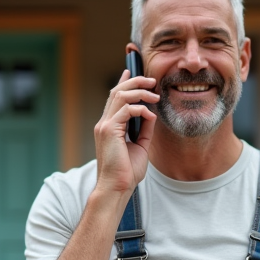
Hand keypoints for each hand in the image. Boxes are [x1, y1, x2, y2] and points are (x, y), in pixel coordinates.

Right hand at [94, 68, 158, 194]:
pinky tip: (150, 115)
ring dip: (140, 92)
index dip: (123, 82)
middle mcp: (104, 123)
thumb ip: (144, 128)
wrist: (117, 188)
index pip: (115, 98)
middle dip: (135, 81)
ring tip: (155, 95)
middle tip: (152, 80)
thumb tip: (152, 113)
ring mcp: (104, 126)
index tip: (131, 71)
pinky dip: (140, 109)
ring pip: (120, 96)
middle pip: (117, 92)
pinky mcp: (108, 131)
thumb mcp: (140, 145)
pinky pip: (126, 110)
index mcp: (109, 126)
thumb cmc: (127, 171)